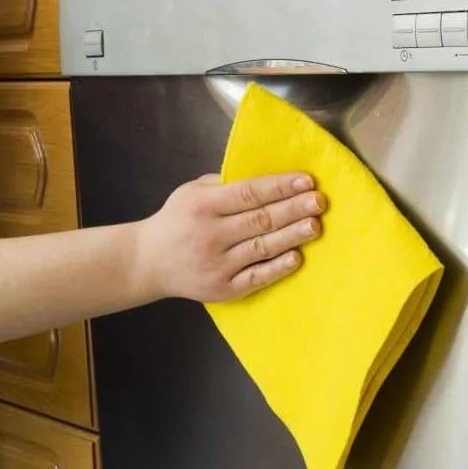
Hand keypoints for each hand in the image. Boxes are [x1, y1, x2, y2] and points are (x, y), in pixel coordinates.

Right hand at [135, 172, 325, 301]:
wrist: (147, 262)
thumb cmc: (177, 222)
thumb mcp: (191, 193)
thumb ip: (225, 185)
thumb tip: (268, 179)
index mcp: (203, 205)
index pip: (249, 192)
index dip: (280, 186)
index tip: (307, 181)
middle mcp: (210, 234)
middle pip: (260, 219)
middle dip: (293, 209)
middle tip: (320, 201)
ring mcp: (217, 264)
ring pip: (262, 247)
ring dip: (292, 236)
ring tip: (315, 225)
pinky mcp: (222, 288)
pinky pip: (256, 278)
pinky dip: (277, 268)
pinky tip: (296, 258)